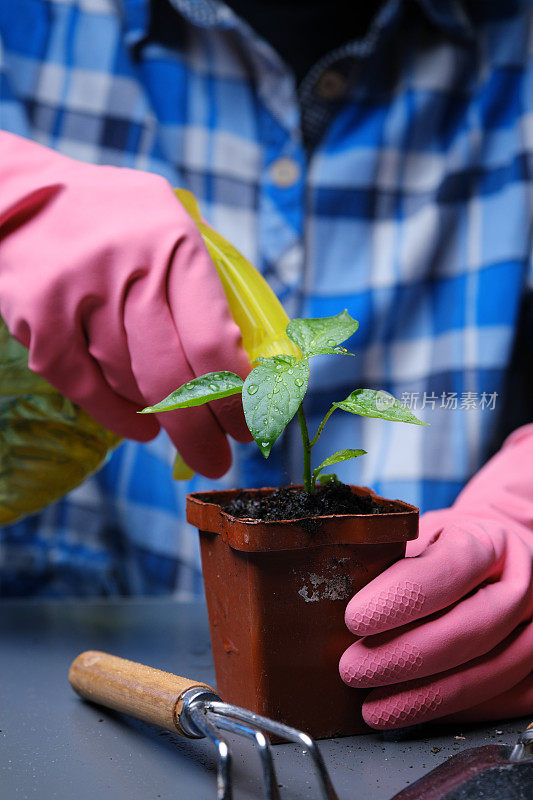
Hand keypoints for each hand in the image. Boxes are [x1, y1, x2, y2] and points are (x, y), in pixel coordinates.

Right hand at [0, 133, 250, 476]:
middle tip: (218, 460)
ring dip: (158, 414)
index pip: (213, 341)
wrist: (22, 195)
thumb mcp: (170, 227)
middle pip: (173, 376)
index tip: (247, 425)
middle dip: (201, 432)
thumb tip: (243, 363)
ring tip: (174, 425)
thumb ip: (203, 287)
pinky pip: (84, 386)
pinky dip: (115, 415)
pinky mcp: (36, 316)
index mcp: (175, 243)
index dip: (235, 397)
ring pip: (129, 382)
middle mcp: (128, 266)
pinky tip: (140, 429)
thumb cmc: (115, 220)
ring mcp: (77, 292)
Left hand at [339, 425, 532, 728]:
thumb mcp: (426, 533)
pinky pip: (495, 702)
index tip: (355, 619)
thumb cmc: (456, 547)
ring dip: (420, 696)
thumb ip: (394, 558)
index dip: (398, 599)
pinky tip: (410, 709)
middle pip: (464, 632)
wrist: (508, 559)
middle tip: (353, 668)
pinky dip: (447, 711)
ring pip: (481, 675)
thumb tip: (333, 590)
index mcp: (491, 541)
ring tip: (372, 705)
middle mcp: (523, 586)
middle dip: (401, 657)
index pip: (447, 570)